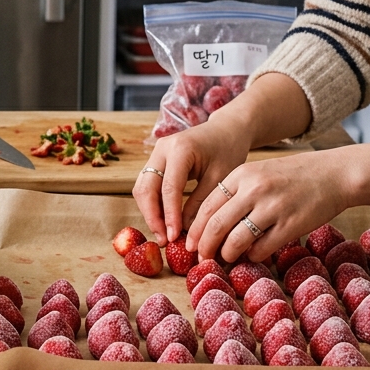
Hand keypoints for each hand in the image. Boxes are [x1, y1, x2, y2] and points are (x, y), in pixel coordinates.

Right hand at [132, 115, 252, 243]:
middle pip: (145, 188)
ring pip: (142, 188)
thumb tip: (188, 234)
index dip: (169, 216)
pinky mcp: (155, 161)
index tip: (174, 238)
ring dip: (150, 213)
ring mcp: (155, 154)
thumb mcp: (220, 178)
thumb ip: (202, 204)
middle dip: (152, 217)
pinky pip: (147, 186)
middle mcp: (161, 149)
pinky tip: (164, 222)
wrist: (226, 129)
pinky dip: (153, 205)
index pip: (168, 188)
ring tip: (163, 235)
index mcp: (180, 149)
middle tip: (163, 240)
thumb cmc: (228, 150)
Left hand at [187, 148, 356, 262]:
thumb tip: (210, 225)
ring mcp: (273, 207)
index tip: (190, 243)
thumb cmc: (293, 176)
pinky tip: (254, 254)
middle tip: (202, 258)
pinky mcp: (291, 224)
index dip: (195, 229)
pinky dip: (253, 256)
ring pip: (236, 240)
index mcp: (241, 174)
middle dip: (205, 246)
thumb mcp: (259, 174)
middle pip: (216, 225)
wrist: (334, 173)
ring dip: (227, 254)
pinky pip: (262, 248)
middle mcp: (254, 189)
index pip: (206, 206)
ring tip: (227, 258)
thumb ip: (236, 193)